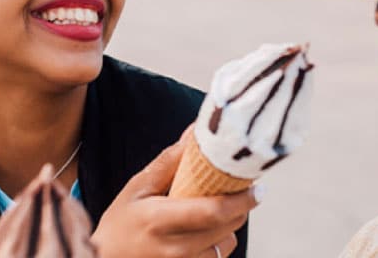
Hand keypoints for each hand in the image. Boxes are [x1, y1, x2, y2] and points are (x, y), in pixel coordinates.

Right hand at [91, 136, 258, 257]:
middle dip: (242, 204)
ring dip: (231, 222)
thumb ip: (169, 162)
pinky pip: (219, 256)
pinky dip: (221, 239)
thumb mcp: (138, 187)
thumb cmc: (120, 222)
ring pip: (228, 242)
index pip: (214, 212)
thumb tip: (194, 133)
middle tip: (243, 186)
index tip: (257, 186)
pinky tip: (208, 227)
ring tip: (221, 206)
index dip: (242, 199)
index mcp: (160, 220)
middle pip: (228, 226)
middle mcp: (175, 248)